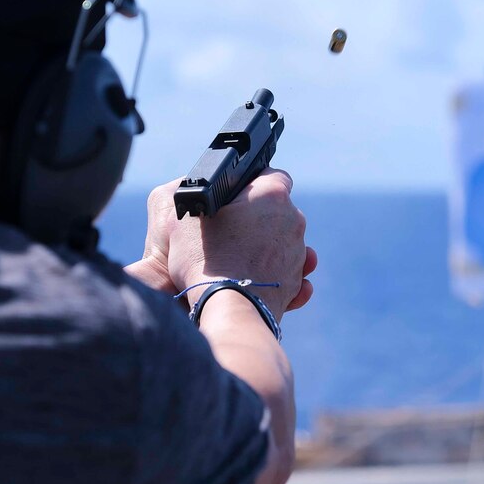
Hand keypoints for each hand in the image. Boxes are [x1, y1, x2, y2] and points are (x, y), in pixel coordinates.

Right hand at [139, 169, 315, 320]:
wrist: (227, 309)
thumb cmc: (205, 260)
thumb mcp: (185, 217)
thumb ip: (198, 198)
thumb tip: (199, 197)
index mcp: (272, 195)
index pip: (270, 174)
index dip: (250, 184)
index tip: (234, 198)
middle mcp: (293, 220)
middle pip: (275, 210)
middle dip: (256, 218)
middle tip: (228, 232)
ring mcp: (297, 254)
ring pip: (280, 243)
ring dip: (263, 248)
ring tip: (234, 259)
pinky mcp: (295, 284)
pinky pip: (285, 273)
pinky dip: (271, 275)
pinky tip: (251, 279)